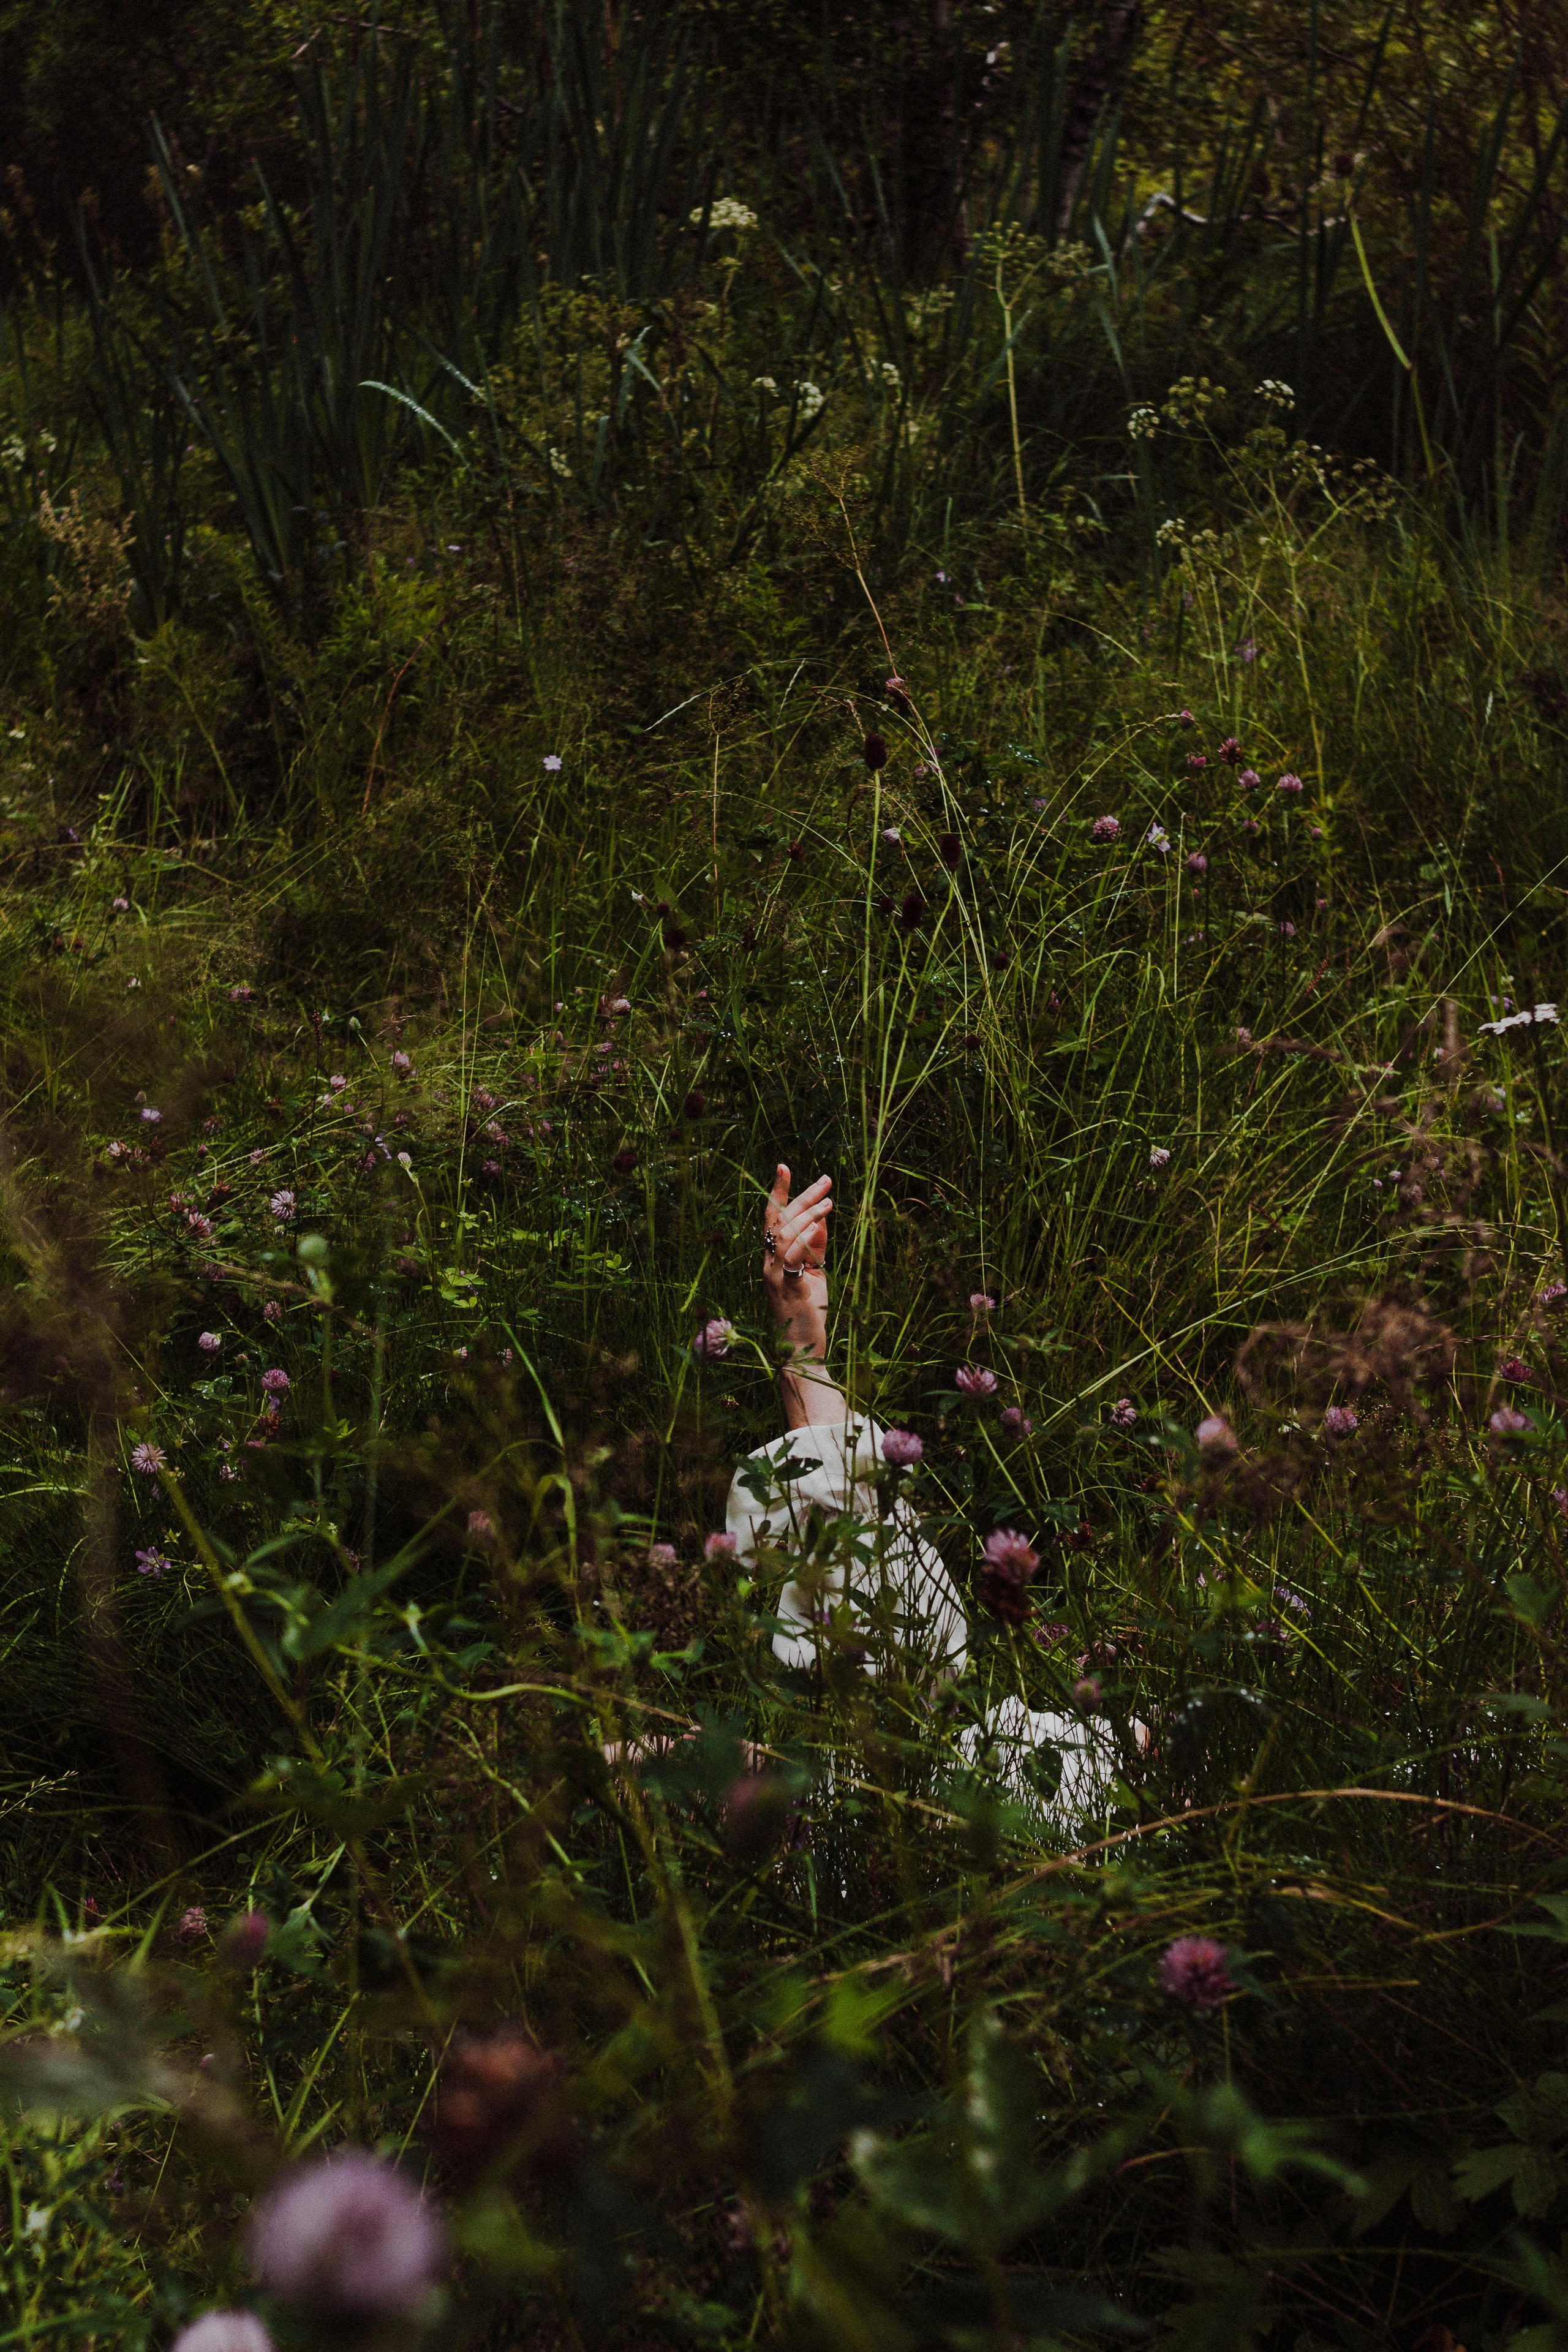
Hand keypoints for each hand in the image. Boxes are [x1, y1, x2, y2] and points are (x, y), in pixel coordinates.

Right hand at [762, 1164, 831, 1359]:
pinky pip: (791, 1257)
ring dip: (807, 1213)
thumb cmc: (809, 1312)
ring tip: (828, 1200)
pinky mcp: (787, 1288)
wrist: (802, 1350)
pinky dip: (803, 1238)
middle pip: (779, 1221)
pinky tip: (817, 1224)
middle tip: (824, 1180)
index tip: (784, 1167)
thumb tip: (820, 1218)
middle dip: (800, 1196)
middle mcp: (768, 1263)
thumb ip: (816, 1247)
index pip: (772, 1219)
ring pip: (784, 1234)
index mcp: (773, 1258)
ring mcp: (774, 1276)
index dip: (778, 1192)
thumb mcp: (816, 1273)